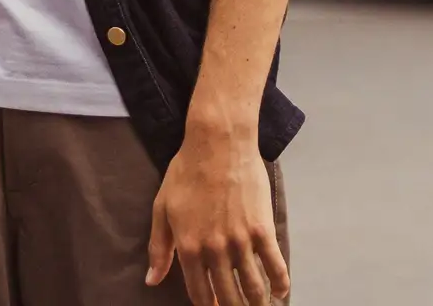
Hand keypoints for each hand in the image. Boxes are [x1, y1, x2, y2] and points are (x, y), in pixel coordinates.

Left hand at [146, 122, 287, 304]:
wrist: (217, 143)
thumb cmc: (186, 172)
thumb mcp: (162, 207)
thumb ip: (158, 247)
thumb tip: (151, 281)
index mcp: (189, 247)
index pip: (200, 294)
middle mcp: (215, 250)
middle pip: (229, 297)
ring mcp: (240, 241)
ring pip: (254, 289)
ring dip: (258, 304)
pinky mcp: (262, 229)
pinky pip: (276, 266)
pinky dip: (281, 284)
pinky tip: (281, 292)